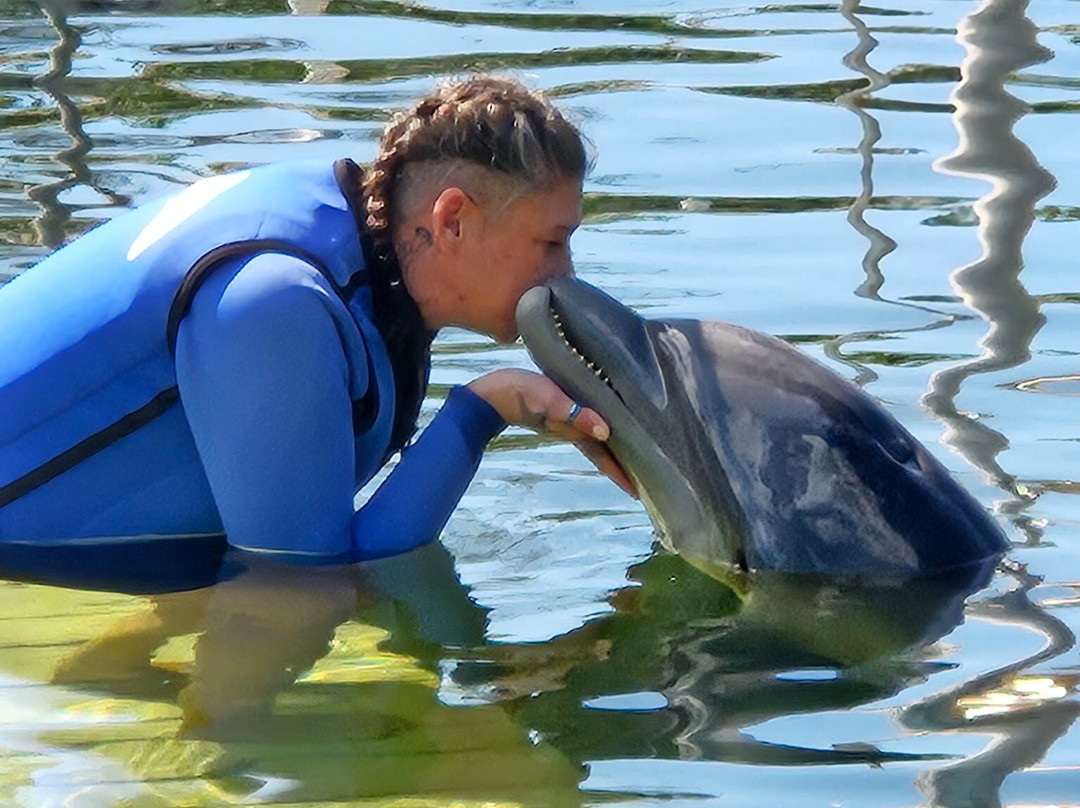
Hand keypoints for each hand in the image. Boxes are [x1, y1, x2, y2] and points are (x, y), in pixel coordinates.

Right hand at [467, 369, 637, 498]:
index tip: (639, 492)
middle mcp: (572, 430)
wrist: (488, 396)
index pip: (603, 457)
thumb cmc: (519, 396)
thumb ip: (575, 415)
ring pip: (596, 441)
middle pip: (603, 453)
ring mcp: (565, 423)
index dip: (621, 473)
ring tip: (632, 457)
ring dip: (613, 450)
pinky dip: (599, 430)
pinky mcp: (559, 411)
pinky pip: (586, 425)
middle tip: (645, 479)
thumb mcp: (549, 402)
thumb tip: (604, 432)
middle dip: (622, 466)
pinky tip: (604, 428)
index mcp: (574, 431)